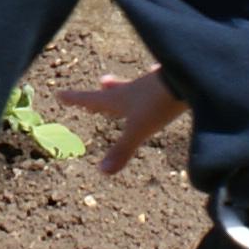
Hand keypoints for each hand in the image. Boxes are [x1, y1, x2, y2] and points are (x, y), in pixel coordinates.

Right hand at [59, 67, 185, 175]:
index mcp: (120, 99)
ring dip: (126, 86)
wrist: (188, 76)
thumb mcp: (138, 130)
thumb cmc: (158, 103)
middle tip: (100, 83)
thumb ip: (122, 150)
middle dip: (104, 91)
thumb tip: (101, 171)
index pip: (91, 99)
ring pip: (135, 86)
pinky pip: (157, 82)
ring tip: (121, 85)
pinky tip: (157, 78)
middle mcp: (134, 89)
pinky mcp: (170, 82)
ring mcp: (152, 84)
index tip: (60, 94)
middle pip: (115, 90)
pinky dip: (153, 83)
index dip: (75, 99)